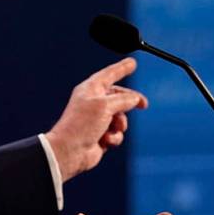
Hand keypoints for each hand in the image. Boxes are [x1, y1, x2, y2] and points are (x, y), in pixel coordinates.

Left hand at [45, 58, 147, 181]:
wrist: (70, 151)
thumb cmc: (81, 125)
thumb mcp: (105, 105)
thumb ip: (124, 99)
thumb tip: (135, 99)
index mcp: (91, 89)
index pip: (110, 74)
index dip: (122, 68)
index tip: (132, 63)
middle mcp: (94, 102)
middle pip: (119, 97)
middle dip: (130, 103)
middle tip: (144, 104)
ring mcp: (97, 119)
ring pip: (121, 118)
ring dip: (120, 125)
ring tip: (110, 130)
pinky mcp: (100, 135)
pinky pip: (116, 133)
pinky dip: (114, 137)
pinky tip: (104, 141)